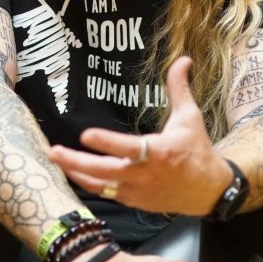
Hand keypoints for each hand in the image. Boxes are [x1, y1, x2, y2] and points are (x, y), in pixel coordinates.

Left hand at [48, 57, 230, 215]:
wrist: (209, 191)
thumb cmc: (197, 150)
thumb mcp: (190, 117)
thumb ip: (179, 88)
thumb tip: (183, 59)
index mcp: (159, 152)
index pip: (128, 148)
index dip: (106, 142)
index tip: (85, 134)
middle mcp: (145, 175)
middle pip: (104, 171)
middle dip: (76, 162)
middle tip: (52, 151)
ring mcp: (138, 191)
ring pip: (100, 186)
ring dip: (76, 173)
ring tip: (56, 160)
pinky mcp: (134, 202)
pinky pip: (106, 194)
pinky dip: (89, 184)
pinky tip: (74, 172)